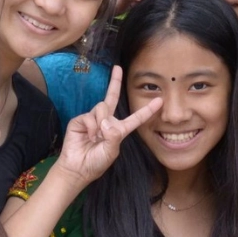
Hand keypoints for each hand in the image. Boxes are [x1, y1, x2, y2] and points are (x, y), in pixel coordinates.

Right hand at [54, 66, 161, 183]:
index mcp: (119, 130)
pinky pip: (89, 116)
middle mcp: (106, 122)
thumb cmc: (96, 163)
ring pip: (102, 108)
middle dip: (115, 82)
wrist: (77, 168)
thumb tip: (106, 121)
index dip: (147, 110)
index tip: (159, 101)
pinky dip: (91, 127)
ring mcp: (93, 120)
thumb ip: (113, 136)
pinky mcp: (80, 120)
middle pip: (112, 98)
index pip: (135, 118)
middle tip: (117, 68)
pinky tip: (88, 136)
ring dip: (100, 123)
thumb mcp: (111, 151)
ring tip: (96, 138)